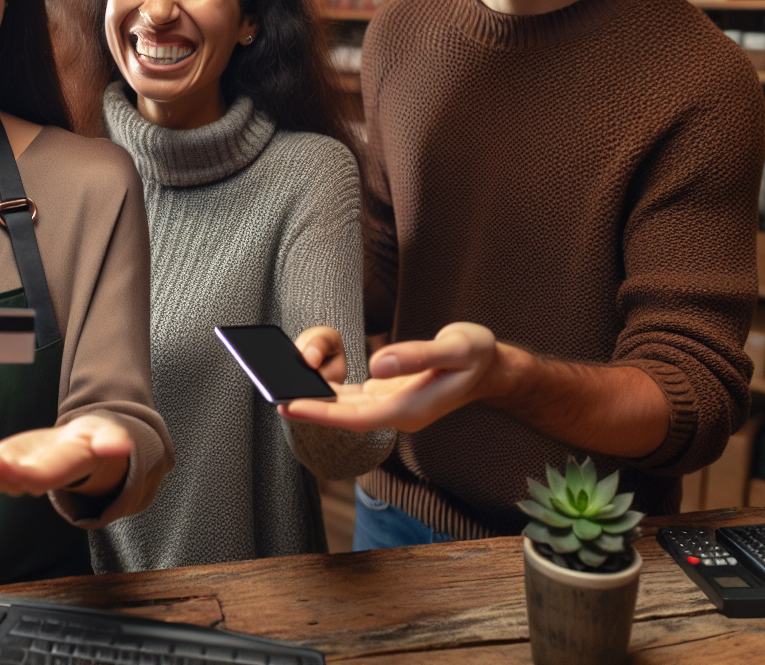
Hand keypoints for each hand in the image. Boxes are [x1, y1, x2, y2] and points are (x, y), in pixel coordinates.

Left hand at [0, 414, 132, 496]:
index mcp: (58, 470)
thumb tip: (122, 446)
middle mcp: (34, 476)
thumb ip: (111, 442)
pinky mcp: (6, 462)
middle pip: (8, 481)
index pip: (37, 478)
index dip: (19, 475)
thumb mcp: (106, 437)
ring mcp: (18, 472)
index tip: (1, 465)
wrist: (83, 447)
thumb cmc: (93, 442)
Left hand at [279, 322, 500, 432]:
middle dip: (309, 408)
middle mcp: (397, 413)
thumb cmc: (476, 354)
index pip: (355, 417)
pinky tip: (310, 381)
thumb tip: (377, 363)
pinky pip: (355, 398)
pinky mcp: (391, 396)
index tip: (289, 404)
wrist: (492, 368)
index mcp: (410, 409)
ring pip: (347, 409)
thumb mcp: (455, 348)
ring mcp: (394, 407)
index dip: (321, 412)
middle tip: (271, 396)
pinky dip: (332, 391)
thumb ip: (416, 356)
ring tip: (281, 388)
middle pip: (345, 417)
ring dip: (317, 400)